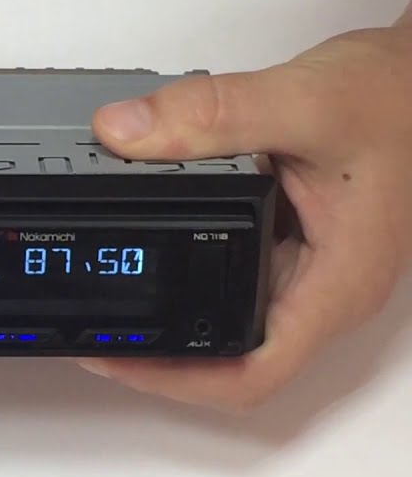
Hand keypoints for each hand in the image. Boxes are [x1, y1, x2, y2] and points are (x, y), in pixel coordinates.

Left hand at [79, 19, 411, 411]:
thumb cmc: (396, 96)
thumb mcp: (301, 100)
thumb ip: (212, 114)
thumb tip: (124, 132)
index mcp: (336, 284)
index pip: (256, 373)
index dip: (179, 381)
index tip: (118, 360)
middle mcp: (324, 289)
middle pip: (235, 360)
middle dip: (162, 357)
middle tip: (94, 335)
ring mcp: (310, 269)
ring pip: (232, 319)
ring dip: (174, 318)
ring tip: (113, 297)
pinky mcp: (295, 242)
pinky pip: (235, 275)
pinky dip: (189, 271)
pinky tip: (154, 248)